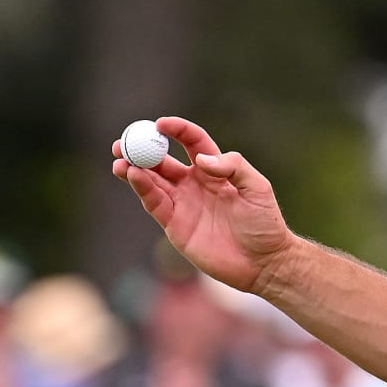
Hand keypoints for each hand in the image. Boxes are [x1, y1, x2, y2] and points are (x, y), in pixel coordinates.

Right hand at [113, 117, 293, 293]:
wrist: (262, 262)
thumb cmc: (265, 224)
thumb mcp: (257, 187)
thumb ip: (233, 166)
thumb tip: (200, 160)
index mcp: (215, 170)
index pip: (192, 142)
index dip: (177, 130)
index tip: (160, 124)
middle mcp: (195, 184)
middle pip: (163, 161)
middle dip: (142, 149)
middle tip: (125, 141)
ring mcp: (183, 204)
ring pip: (152, 181)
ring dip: (134, 168)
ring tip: (121, 159)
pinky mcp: (175, 225)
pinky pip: (154, 202)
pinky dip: (142, 188)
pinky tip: (133, 175)